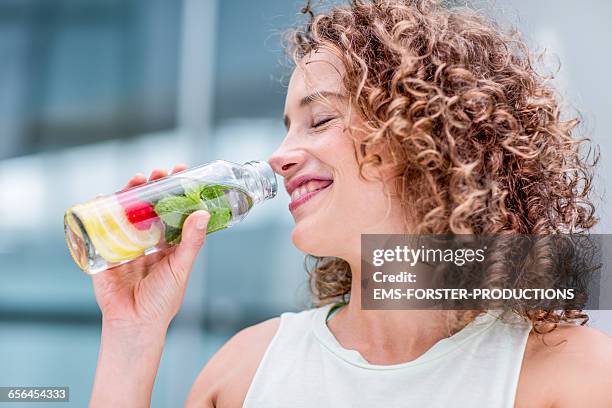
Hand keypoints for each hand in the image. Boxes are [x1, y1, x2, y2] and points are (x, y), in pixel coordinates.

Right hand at [90, 164, 209, 330]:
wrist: (134, 324)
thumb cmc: (162, 300)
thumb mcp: (180, 267)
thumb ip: (191, 242)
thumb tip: (202, 213)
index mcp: (169, 244)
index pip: (173, 211)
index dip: (176, 192)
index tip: (181, 172)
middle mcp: (148, 241)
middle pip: (149, 207)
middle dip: (152, 187)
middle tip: (158, 173)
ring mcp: (126, 244)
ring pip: (127, 212)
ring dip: (130, 193)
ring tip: (137, 180)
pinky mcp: (107, 252)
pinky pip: (103, 228)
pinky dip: (102, 211)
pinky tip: (105, 197)